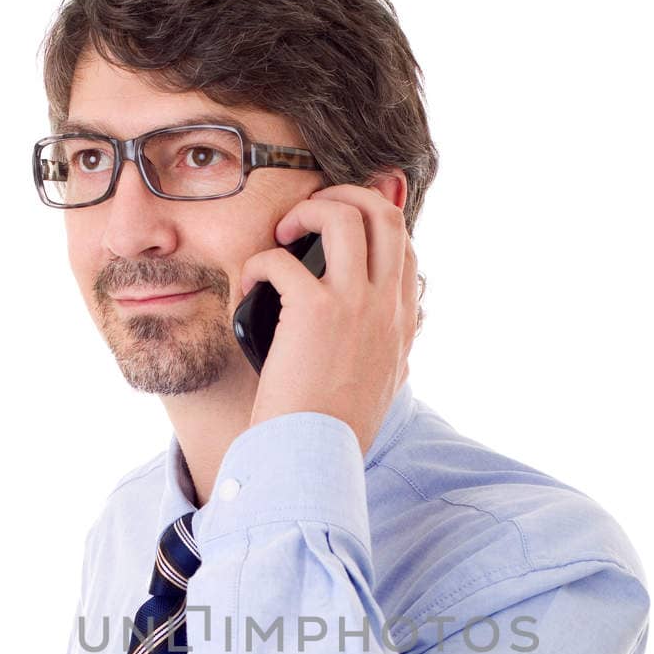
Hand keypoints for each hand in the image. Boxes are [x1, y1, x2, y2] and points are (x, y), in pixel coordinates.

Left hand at [238, 184, 418, 457]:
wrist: (317, 458)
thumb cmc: (338, 431)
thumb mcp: (384, 388)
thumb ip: (392, 358)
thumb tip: (395, 352)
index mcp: (402, 323)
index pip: (404, 246)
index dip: (372, 220)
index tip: (339, 225)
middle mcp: (386, 306)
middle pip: (383, 213)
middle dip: (344, 196)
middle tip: (308, 214)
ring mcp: (355, 305)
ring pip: (345, 215)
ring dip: (308, 211)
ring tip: (281, 235)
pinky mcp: (315, 311)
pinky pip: (282, 259)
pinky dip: (259, 264)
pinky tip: (249, 286)